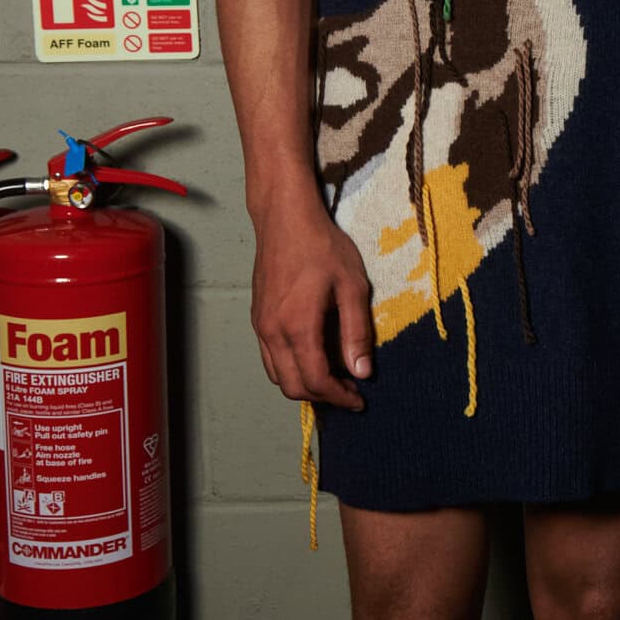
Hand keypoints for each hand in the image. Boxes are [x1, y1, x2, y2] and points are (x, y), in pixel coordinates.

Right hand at [250, 194, 374, 410]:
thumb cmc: (322, 246)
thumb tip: (362, 372)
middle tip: (351, 390)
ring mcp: (261, 326)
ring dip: (305, 385)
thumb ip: (356, 332)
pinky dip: (291, 369)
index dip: (339, 397)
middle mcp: (273, 332)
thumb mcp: (352, 286)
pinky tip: (315, 357)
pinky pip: (270, 359)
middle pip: (293, 386)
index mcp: (298, 325)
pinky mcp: (258, 319)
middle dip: (323, 396)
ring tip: (336, 377)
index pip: (316, 380)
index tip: (359, 400)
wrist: (284, 219)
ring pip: (278, 376)